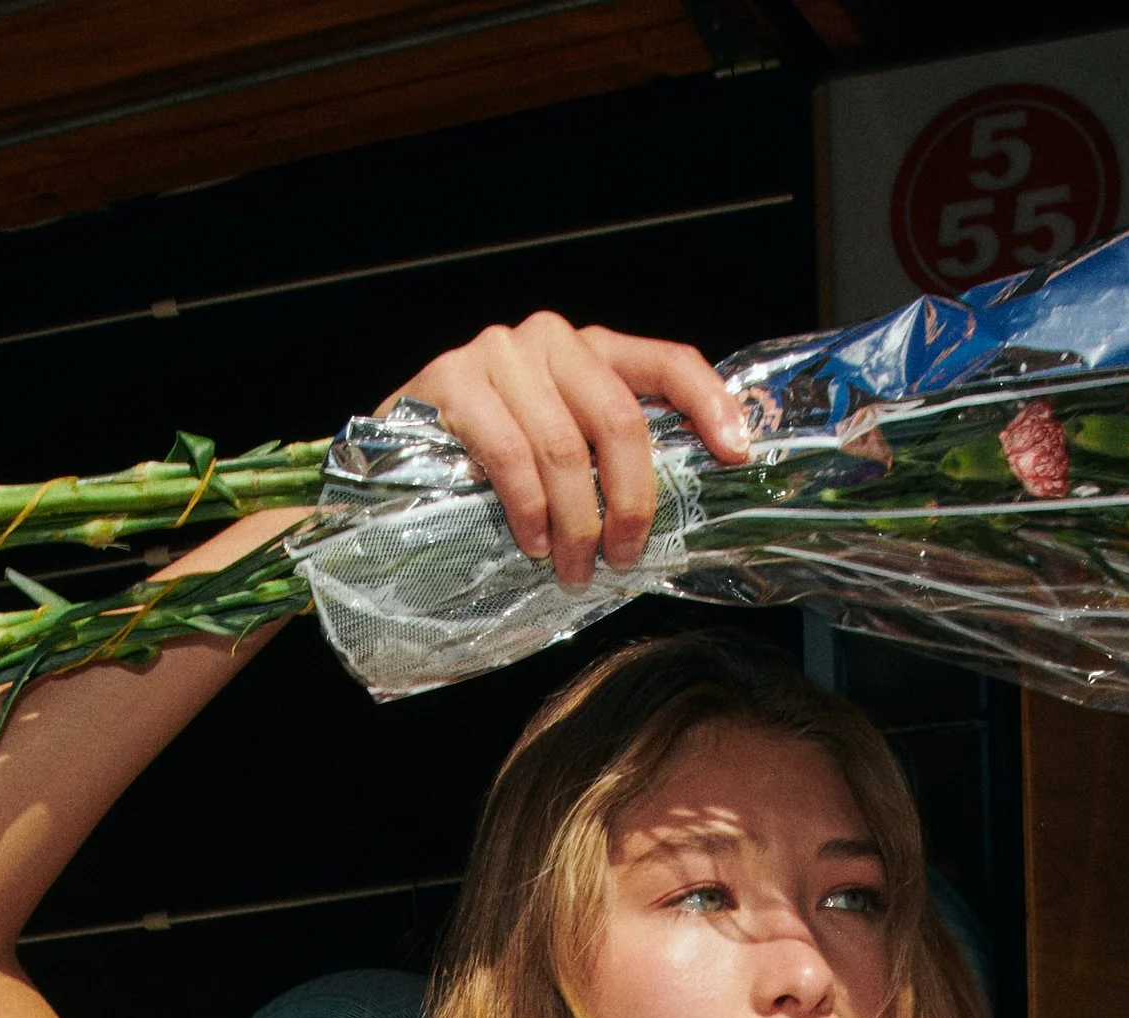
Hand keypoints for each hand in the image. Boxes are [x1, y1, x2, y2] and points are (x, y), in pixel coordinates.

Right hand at [389, 313, 749, 587]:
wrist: (392, 460)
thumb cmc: (488, 464)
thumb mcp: (560, 451)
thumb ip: (607, 458)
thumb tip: (672, 515)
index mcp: (592, 350)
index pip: (666, 362)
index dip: (708, 405)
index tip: (736, 455)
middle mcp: (552, 339)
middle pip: (619, 421)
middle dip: (630, 502)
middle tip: (624, 557)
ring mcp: (501, 353)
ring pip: (565, 448)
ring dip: (576, 523)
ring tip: (574, 568)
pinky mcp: (454, 379)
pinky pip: (511, 454)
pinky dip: (529, 510)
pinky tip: (531, 543)